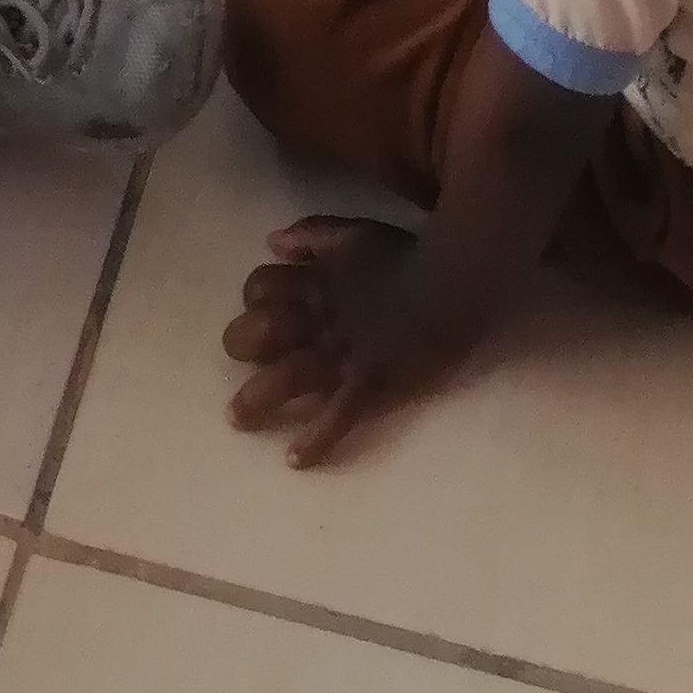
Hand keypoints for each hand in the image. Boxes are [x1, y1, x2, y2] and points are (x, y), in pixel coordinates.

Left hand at [222, 217, 474, 465]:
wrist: (456, 282)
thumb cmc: (408, 257)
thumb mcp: (356, 233)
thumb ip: (313, 235)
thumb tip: (272, 242)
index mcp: (318, 281)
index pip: (264, 285)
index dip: (255, 297)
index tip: (258, 308)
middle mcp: (322, 318)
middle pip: (265, 331)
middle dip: (243, 343)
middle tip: (239, 357)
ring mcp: (345, 353)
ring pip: (290, 377)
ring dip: (259, 399)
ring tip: (236, 419)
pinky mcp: (371, 384)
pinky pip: (339, 416)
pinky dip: (317, 440)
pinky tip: (295, 459)